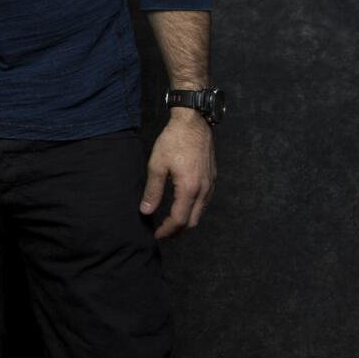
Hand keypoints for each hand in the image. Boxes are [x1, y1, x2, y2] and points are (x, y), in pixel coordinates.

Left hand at [140, 111, 215, 238]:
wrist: (193, 122)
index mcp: (189, 188)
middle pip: (193, 221)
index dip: (168, 230)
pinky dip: (194, 209)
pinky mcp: (213, 178)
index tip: (156, 235)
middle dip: (178, 230)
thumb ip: (152, 190)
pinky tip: (183, 206)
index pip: (180, 219)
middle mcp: (204, 190)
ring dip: (187, 221)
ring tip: (171, 222)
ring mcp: (211, 184)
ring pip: (201, 212)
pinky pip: (205, 202)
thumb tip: (145, 211)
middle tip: (163, 232)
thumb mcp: (157, 164)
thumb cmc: (173, 141)